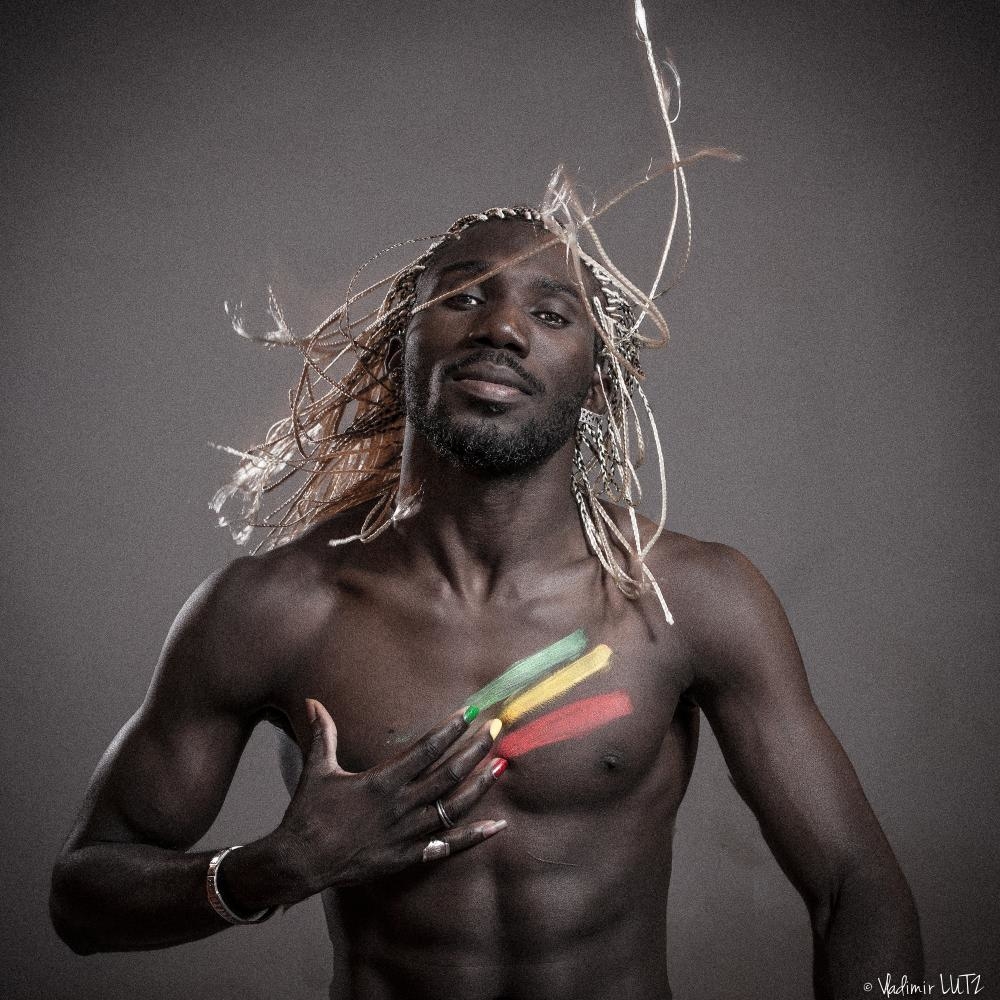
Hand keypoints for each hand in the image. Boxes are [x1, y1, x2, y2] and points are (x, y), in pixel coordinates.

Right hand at [277, 699, 506, 896]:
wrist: (299, 863)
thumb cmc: (308, 813)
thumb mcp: (316, 769)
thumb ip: (322, 733)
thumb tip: (312, 701)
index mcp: (381, 781)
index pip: (425, 749)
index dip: (450, 729)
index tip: (471, 712)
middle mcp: (399, 805)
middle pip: (448, 774)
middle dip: (475, 749)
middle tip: (497, 729)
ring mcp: (406, 833)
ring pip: (453, 807)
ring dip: (480, 786)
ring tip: (502, 766)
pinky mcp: (407, 857)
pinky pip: (447, 847)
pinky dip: (473, 837)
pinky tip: (496, 826)